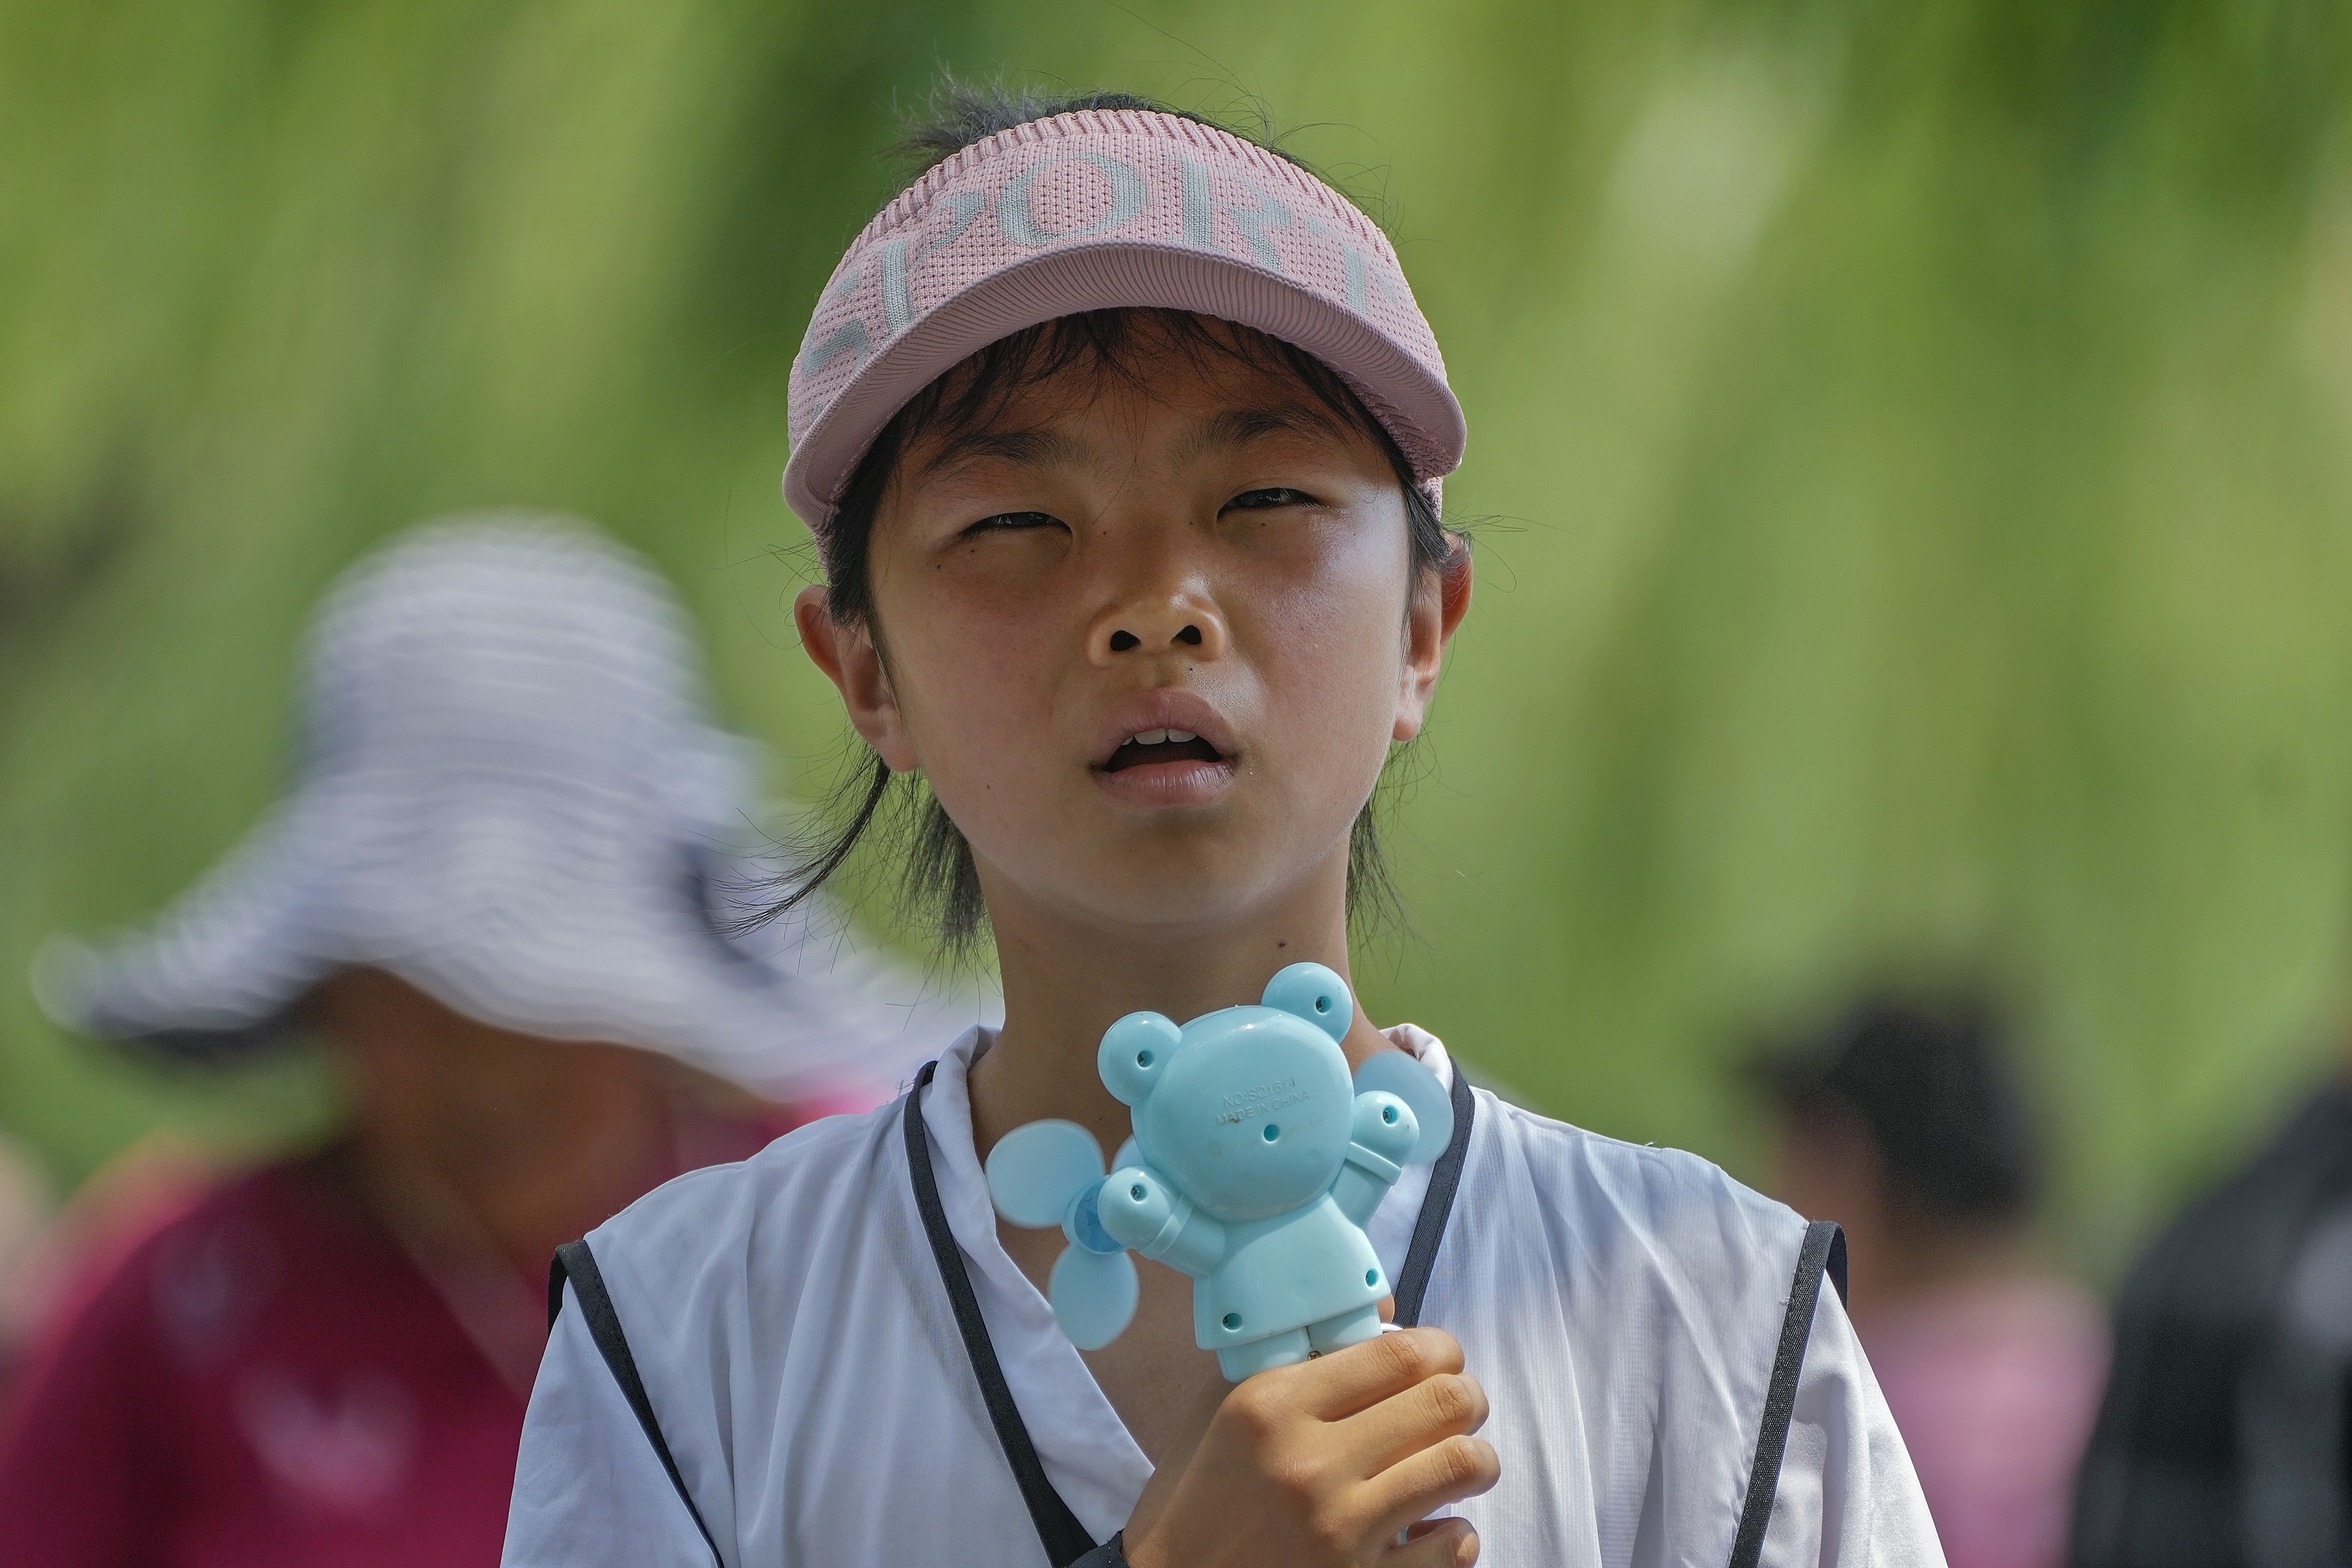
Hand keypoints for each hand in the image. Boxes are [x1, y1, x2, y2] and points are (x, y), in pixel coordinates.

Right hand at [1121, 1328, 1497, 1567]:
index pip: (1400, 1352)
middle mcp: (1309, 1462)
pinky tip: (1432, 1527)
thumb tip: (1386, 1309)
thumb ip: (1296, 1352)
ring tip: (1458, 1462)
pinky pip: (1454, 1547)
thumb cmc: (1197, 1497)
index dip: (1440, 1349)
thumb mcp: (1224, 1409)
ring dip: (1474, 1460)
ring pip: (1463, 1466)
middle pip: (1446, 1401)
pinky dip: (1457, 1534)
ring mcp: (1339, 1529)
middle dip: (1467, 1398)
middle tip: (1456, 1409)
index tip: (1439, 1359)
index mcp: (1272, 1404)